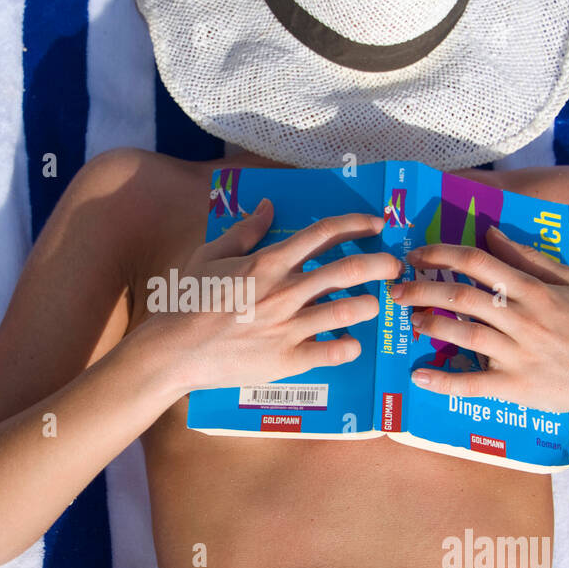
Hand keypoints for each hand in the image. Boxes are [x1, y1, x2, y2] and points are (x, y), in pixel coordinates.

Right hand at [144, 200, 402, 392]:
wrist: (173, 350)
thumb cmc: (188, 301)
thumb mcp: (209, 256)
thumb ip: (243, 231)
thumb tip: (269, 207)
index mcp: (267, 262)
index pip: (322, 234)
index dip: (355, 224)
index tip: (376, 224)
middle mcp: (284, 291)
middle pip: (347, 270)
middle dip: (380, 263)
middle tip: (395, 265)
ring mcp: (288, 327)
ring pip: (347, 310)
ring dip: (370, 304)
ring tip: (376, 303)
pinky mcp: (287, 360)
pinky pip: (332, 352)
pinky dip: (349, 346)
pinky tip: (352, 344)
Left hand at [391, 226, 568, 415]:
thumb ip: (530, 255)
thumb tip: (492, 232)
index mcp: (534, 289)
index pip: (478, 262)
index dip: (441, 255)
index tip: (417, 256)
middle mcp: (524, 319)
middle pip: (462, 297)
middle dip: (421, 289)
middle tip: (395, 288)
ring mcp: (519, 354)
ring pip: (464, 334)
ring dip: (429, 325)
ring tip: (409, 319)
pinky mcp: (516, 387)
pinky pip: (474, 384)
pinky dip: (443, 381)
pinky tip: (418, 376)